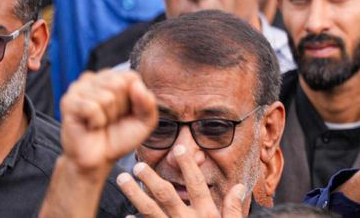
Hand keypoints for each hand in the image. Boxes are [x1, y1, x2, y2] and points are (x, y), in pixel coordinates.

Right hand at [59, 70, 157, 173]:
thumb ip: (148, 102)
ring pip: (107, 97)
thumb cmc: (119, 137)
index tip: (125, 112)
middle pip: (119, 84)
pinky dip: (96, 121)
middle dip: (120, 108)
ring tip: (101, 123)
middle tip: (111, 119)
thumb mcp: (144, 121)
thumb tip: (137, 85)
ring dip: (108, 116)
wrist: (99, 159)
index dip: (134, 99)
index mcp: (112, 78)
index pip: (131, 77)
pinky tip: (91, 125)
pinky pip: (92, 108)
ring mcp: (79, 88)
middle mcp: (94, 78)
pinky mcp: (68, 102)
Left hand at [118, 147, 244, 217]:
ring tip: (122, 180)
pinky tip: (126, 216)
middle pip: (166, 194)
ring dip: (134, 193)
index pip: (196, 184)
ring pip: (149, 210)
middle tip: (137, 165)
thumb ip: (232, 210)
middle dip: (151, 177)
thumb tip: (237, 187)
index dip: (188, 165)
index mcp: (206, 215)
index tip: (179, 149)